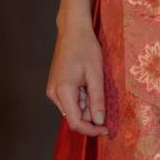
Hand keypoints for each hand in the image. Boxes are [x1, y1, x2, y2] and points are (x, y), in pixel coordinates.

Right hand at [46, 22, 108, 136]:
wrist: (72, 29)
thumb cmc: (85, 47)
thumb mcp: (96, 73)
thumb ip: (97, 99)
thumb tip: (99, 122)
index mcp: (63, 92)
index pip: (76, 123)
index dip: (92, 130)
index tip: (106, 129)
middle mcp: (54, 94)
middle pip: (73, 117)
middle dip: (91, 117)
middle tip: (106, 106)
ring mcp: (53, 89)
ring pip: (72, 109)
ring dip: (86, 106)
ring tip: (96, 87)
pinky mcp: (55, 85)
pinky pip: (69, 100)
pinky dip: (81, 99)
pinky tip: (89, 84)